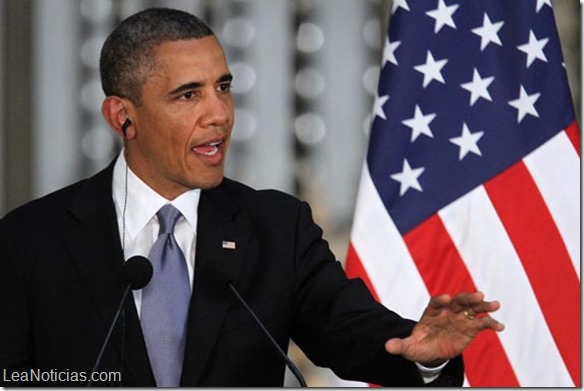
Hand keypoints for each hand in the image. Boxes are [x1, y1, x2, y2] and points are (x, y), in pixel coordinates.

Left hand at [384, 291, 503, 364]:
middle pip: (458, 301)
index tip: (446, 298)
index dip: (441, 300)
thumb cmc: (419, 345)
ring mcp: (461, 318)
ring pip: (473, 308)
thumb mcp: (409, 347)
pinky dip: (491, 323)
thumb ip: (400, 345)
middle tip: (478, 295)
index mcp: (431, 312)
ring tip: (495, 304)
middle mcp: (448, 311)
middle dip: (467, 298)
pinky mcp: (471, 328)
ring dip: (483, 306)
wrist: (431, 350)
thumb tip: (388, 346)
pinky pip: (482, 324)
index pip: (436, 303)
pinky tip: (500, 326)